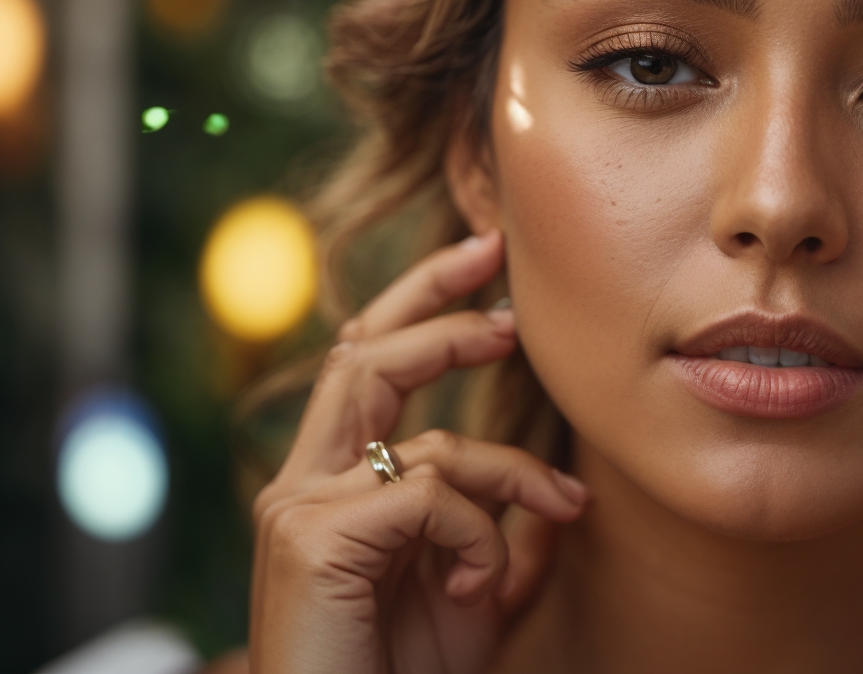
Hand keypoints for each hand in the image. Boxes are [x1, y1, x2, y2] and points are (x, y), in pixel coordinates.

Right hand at [249, 230, 587, 673]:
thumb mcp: (471, 598)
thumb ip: (500, 540)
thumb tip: (557, 500)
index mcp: (331, 487)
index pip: (366, 366)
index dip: (421, 305)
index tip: (486, 264)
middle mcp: (303, 485)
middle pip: (363, 353)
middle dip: (435, 301)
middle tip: (503, 276)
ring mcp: (301, 509)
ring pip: (415, 426)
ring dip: (507, 465)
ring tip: (561, 505)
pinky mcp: (315, 539)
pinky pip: (430, 495)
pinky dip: (480, 536)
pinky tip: (474, 592)